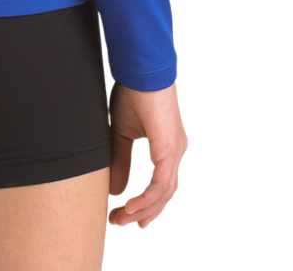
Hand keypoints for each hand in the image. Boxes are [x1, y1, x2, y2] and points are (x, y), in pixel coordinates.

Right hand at [107, 80, 187, 229]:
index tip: (126, 216)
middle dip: (143, 213)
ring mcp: (175, 150)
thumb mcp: (121, 133)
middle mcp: (176, 151)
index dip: (146, 204)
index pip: (161, 186)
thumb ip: (121, 161)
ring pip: (164, 193)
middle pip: (164, 194)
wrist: (139, 69)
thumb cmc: (132, 92)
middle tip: (120, 222)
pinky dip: (147, 199)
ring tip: (121, 218)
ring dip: (142, 209)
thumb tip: (116, 190)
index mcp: (168, 146)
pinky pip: (161, 184)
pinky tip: (131, 206)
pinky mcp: (169, 148)